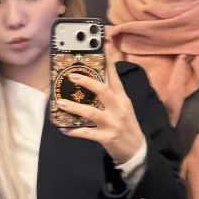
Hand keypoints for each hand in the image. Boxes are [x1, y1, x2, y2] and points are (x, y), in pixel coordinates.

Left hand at [59, 47, 144, 165]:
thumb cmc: (127, 126)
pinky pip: (87, 133)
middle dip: (86, 82)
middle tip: (71, 76)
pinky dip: (74, 131)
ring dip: (74, 107)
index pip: (115, 78)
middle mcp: (118, 108)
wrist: (137, 151)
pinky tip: (64, 129)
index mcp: (123, 99)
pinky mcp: (106, 137)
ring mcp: (112, 123)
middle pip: (103, 91)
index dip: (109, 62)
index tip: (103, 47)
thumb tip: (94, 82)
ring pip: (91, 112)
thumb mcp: (124, 108)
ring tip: (61, 103)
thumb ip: (112, 95)